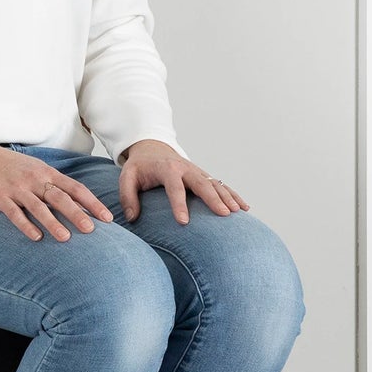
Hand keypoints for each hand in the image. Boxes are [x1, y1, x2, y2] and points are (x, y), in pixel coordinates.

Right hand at [0, 141, 113, 241]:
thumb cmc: (12, 168)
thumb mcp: (37, 170)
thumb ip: (56, 185)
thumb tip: (80, 204)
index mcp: (47, 173)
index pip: (75, 188)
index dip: (92, 203)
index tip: (107, 218)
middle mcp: (34, 179)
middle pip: (60, 197)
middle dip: (76, 213)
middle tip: (91, 230)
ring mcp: (17, 188)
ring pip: (38, 206)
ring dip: (52, 223)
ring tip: (65, 238)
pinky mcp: (0, 197)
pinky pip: (14, 213)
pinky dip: (26, 225)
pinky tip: (36, 237)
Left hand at [117, 139, 249, 223]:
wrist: (152, 148)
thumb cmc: (139, 166)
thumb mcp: (127, 177)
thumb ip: (127, 196)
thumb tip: (132, 218)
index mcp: (167, 169)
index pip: (175, 187)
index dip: (179, 205)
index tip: (184, 222)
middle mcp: (186, 169)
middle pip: (203, 184)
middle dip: (214, 199)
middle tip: (224, 215)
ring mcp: (198, 172)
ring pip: (216, 184)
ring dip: (228, 197)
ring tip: (238, 212)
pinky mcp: (204, 176)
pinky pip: (222, 185)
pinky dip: (234, 195)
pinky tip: (244, 208)